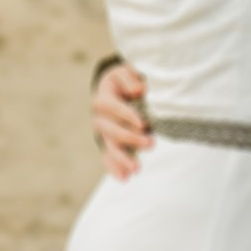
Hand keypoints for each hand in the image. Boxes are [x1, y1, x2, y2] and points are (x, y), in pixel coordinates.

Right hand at [92, 62, 151, 178]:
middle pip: (108, 129)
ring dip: (122, 158)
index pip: (110, 106)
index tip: (143, 123)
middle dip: (129, 138)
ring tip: (136, 169)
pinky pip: (108, 157)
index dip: (125, 114)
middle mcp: (100, 116)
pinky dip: (114, 168)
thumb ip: (130, 77)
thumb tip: (138, 90)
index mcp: (103, 96)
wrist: (117, 87)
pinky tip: (124, 178)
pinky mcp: (109, 143)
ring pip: (108, 146)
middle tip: (151, 143)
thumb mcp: (126, 71)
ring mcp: (103, 132)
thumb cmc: (125, 79)